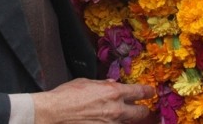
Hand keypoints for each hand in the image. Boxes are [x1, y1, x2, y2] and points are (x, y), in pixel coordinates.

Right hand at [32, 78, 155, 123]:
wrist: (52, 114)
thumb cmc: (66, 96)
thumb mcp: (86, 83)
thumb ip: (102, 84)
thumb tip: (112, 83)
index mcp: (113, 92)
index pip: (140, 92)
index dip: (148, 92)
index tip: (151, 92)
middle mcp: (116, 110)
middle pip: (140, 113)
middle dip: (143, 111)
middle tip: (142, 109)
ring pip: (127, 123)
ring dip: (125, 119)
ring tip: (118, 115)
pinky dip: (113, 123)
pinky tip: (106, 120)